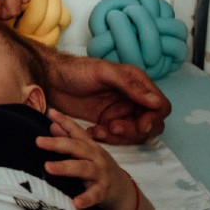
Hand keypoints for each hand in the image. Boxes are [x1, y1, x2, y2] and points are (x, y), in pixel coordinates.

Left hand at [37, 109, 142, 209]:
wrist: (122, 188)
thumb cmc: (98, 166)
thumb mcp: (86, 152)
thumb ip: (69, 139)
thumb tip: (52, 125)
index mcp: (89, 146)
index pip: (76, 131)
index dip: (64, 120)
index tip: (50, 112)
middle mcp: (95, 156)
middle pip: (76, 147)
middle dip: (58, 143)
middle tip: (38, 141)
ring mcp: (100, 173)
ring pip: (82, 168)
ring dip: (65, 167)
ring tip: (49, 167)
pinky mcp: (103, 190)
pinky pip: (94, 194)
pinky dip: (85, 198)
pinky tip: (76, 203)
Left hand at [44, 52, 167, 143]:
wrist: (50, 79)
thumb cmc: (75, 70)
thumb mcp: (103, 73)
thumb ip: (130, 86)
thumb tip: (156, 102)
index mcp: (136, 82)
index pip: (160, 105)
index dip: (154, 118)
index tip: (141, 126)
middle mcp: (132, 98)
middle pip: (150, 123)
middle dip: (135, 130)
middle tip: (114, 128)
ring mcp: (120, 111)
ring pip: (134, 133)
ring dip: (121, 136)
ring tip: (101, 130)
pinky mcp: (107, 121)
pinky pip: (117, 137)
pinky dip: (108, 138)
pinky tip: (93, 131)